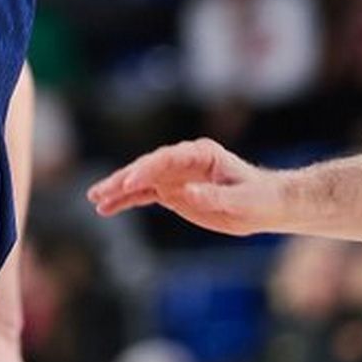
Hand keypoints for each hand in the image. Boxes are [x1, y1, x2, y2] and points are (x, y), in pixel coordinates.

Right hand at [86, 138, 286, 235]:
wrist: (266, 204)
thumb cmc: (259, 198)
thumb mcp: (242, 200)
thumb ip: (215, 195)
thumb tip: (188, 192)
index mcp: (201, 154)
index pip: (167, 158)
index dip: (147, 170)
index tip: (130, 183)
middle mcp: (183, 160)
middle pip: (147, 166)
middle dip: (124, 178)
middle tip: (102, 192)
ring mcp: (176, 176)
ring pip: (140, 181)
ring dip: (117, 189)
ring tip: (95, 200)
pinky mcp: (173, 192)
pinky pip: (144, 194)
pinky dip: (125, 200)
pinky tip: (106, 208)